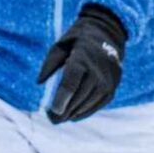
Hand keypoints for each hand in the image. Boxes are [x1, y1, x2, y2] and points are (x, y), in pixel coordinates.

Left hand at [40, 3, 127, 123]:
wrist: (108, 33)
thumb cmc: (78, 40)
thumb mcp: (60, 45)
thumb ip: (49, 64)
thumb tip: (39, 83)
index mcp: (82, 57)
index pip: (71, 83)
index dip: (61, 99)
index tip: (52, 111)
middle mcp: (98, 70)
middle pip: (79, 96)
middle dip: (65, 110)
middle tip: (51, 119)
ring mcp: (108, 79)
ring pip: (89, 102)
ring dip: (74, 113)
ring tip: (61, 118)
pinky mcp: (113, 86)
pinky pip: (98, 103)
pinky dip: (86, 111)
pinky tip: (74, 115)